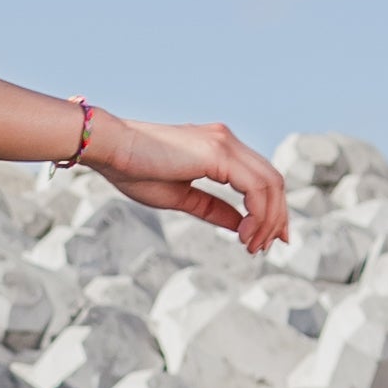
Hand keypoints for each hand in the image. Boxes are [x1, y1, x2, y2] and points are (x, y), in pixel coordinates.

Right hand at [85, 113, 289, 254]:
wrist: (110, 148)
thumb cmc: (134, 170)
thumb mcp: (181, 196)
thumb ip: (213, 208)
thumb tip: (241, 225)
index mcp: (218, 148)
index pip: (261, 178)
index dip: (271, 209)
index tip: (267, 237)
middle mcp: (227, 141)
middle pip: (273, 181)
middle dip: (277, 217)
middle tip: (269, 247)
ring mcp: (225, 143)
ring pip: (270, 184)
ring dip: (268, 219)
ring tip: (254, 246)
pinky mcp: (219, 152)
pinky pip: (255, 187)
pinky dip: (258, 213)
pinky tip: (244, 234)